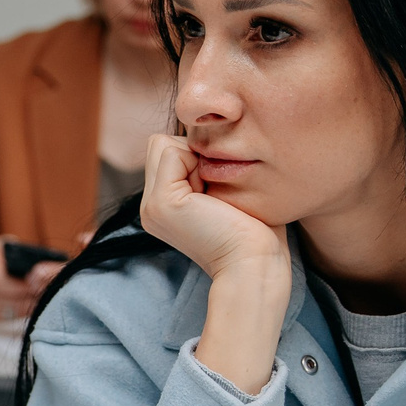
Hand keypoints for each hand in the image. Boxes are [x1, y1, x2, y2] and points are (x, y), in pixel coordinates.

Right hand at [138, 133, 290, 393]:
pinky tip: (212, 196)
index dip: (196, 157)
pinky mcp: (162, 202)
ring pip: (163, 144)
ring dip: (195, 158)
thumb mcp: (224, 193)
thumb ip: (206, 169)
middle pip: (160, 145)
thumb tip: (204, 141)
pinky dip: (197, 164)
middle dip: (192, 154)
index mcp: (163, 207)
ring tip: (213, 194)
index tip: (218, 191)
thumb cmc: (256, 232)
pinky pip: (173, 151)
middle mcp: (150, 206)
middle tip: (215, 191)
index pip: (165, 152)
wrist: (255, 265)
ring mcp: (151, 205)